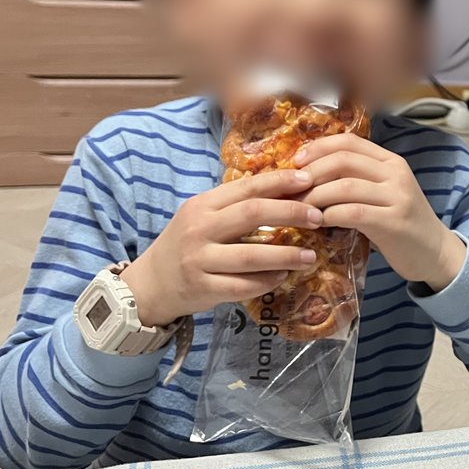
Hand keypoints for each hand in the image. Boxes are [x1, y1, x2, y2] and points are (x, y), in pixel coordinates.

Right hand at [121, 171, 321, 327]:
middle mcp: (199, 229)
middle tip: (319, 218)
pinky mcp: (202, 288)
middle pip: (252, 214)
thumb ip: (236, 205)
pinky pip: (243, 286)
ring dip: (286, 255)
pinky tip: (283, 277)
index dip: (280, 182)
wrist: (149, 283)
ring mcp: (199, 260)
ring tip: (310, 257)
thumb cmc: (187, 244)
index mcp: (203, 205)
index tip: (310, 181)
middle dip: (291, 213)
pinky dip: (267, 281)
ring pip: (251, 255)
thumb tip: (287, 190)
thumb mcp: (203, 216)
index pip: (247, 187)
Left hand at [294, 134, 466, 291]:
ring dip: (315, 197)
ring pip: (345, 186)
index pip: (349, 141)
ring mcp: (397, 197)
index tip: (296, 162)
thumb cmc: (401, 224)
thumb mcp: (384, 193)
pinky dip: (330, 215)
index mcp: (391, 161)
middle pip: (343, 160)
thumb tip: (310, 173)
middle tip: (291, 189)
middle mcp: (396, 173)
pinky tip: (318, 223)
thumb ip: (357, 180)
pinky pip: (353, 213)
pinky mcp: (394, 222)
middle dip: (311, 172)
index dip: (318, 147)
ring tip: (299, 209)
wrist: (435, 253)